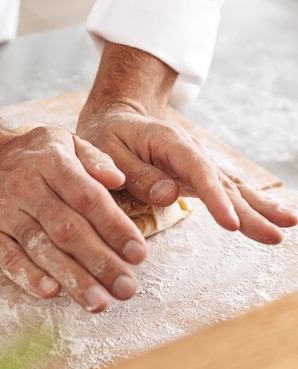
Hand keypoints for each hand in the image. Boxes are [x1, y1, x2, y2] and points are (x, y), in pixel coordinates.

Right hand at [0, 125, 146, 311]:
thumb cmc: (30, 157)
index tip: (138, 254)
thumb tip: (118, 179)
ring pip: (40, 247)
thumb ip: (95, 157)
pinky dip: (28, 276)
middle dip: (99, 262)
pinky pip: (7, 257)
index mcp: (51, 161)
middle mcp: (25, 186)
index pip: (87, 197)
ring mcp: (1, 210)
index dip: (114, 227)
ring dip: (71, 277)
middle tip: (126, 289)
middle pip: (67, 228)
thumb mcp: (63, 141)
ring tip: (98, 302)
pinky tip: (52, 292)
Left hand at [76, 102, 297, 243]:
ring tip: (288, 224)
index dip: (216, 198)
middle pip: (223, 183)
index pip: (198, 172)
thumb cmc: (106, 136)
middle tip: (274, 234)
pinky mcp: (198, 174)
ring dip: (259, 207)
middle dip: (250, 210)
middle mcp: (190, 151)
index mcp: (169, 143)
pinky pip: (227, 189)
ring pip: (232, 187)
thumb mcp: (106, 151)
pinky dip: (250, 203)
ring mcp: (197, 163)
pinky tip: (272, 216)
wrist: (115, 118)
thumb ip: (136, 173)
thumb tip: (170, 194)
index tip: (231, 223)